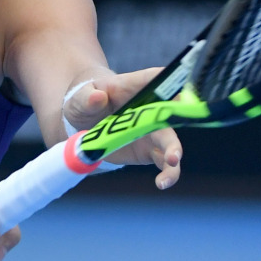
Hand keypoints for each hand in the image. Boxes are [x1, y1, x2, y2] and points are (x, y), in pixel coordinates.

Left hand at [62, 68, 183, 189]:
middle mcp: (152, 107)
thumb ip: (87, 98)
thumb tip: (98, 97)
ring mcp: (154, 130)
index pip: (157, 77)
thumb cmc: (85, 102)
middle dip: (179, 119)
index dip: (171, 80)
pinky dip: (167, 173)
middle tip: (175, 130)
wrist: (85, 123)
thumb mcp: (80, 98)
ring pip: (171, 140)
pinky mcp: (151, 150)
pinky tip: (162, 183)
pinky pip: (165, 162)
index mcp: (136, 86)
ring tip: (171, 163)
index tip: (180, 90)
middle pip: (172, 111)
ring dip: (174, 151)